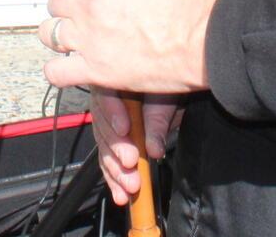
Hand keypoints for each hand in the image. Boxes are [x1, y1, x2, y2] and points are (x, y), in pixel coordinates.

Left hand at [38, 0, 217, 92]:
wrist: (200, 38)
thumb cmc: (188, 9)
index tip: (100, 2)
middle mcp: (90, 4)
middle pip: (58, 3)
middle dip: (67, 11)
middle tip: (81, 22)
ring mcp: (88, 37)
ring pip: (49, 33)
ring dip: (58, 38)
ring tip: (71, 46)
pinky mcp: (93, 69)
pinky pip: (56, 72)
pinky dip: (59, 72)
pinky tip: (70, 71)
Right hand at [91, 89, 185, 206]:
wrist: (172, 89)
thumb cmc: (167, 82)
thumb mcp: (165, 96)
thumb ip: (158, 119)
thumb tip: (154, 149)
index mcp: (113, 80)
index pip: (105, 93)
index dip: (112, 111)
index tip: (124, 128)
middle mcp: (105, 102)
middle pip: (102, 126)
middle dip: (117, 148)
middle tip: (130, 162)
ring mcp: (107, 124)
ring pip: (105, 148)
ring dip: (116, 170)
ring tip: (129, 186)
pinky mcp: (113, 143)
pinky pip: (108, 161)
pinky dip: (115, 179)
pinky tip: (120, 195)